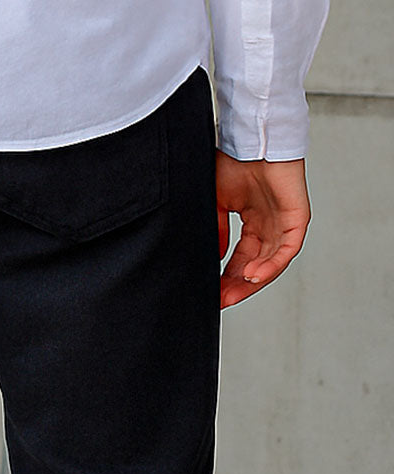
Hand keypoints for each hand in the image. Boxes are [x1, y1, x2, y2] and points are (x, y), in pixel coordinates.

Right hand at [217, 150, 310, 308]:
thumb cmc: (234, 159)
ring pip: (272, 263)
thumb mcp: (217, 202)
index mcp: (252, 222)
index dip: (227, 278)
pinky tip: (253, 275)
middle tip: (221, 301)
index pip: (241, 259)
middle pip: (256, 266)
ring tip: (234, 293)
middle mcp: (270, 225)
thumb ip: (217, 230)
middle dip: (238, 285)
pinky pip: (286, 250)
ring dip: (253, 280)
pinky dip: (271, 265)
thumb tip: (215, 257)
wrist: (252, 135)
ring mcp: (284, 222)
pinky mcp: (297, 217)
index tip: (213, 294)